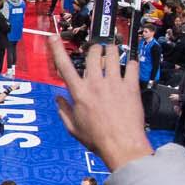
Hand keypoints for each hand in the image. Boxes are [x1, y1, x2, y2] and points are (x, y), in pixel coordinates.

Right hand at [47, 40, 153, 171]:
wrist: (122, 146)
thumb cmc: (97, 140)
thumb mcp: (73, 128)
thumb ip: (63, 111)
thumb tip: (58, 99)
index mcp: (79, 93)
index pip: (64, 66)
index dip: (56, 50)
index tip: (53, 37)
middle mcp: (95, 84)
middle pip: (93, 53)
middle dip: (95, 49)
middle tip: (98, 52)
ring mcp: (114, 83)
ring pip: (113, 54)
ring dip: (112, 51)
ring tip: (114, 54)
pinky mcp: (131, 87)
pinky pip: (132, 66)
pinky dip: (131, 64)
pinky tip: (130, 68)